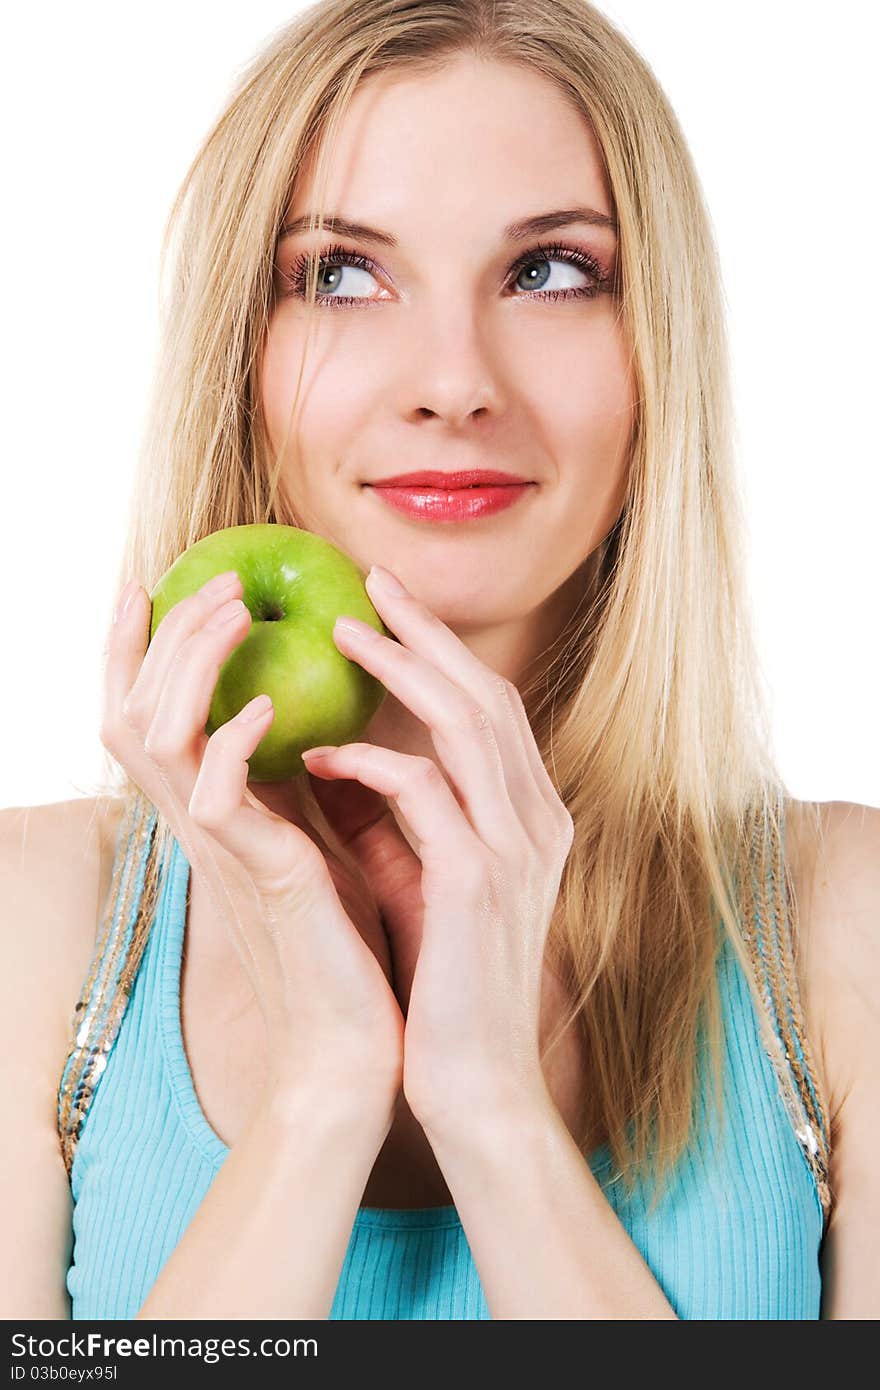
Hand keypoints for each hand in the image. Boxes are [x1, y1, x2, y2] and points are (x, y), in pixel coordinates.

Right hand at [100, 571, 403, 1108]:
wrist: (355, 1045)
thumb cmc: (342, 944)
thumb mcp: (313, 842)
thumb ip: (295, 784)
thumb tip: (312, 715)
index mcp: (211, 814)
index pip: (146, 716)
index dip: (138, 649)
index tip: (156, 582)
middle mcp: (199, 827)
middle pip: (130, 709)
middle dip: (162, 634)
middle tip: (216, 579)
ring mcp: (221, 852)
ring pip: (154, 735)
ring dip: (190, 663)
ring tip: (236, 612)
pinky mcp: (258, 878)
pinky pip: (212, 798)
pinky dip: (232, 740)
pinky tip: (273, 705)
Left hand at [300, 565, 574, 1131]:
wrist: (475, 1081)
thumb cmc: (441, 981)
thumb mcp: (420, 880)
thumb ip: (393, 816)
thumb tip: (335, 750)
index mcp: (531, 818)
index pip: (492, 708)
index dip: (444, 650)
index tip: (392, 608)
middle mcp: (538, 821)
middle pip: (487, 695)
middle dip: (428, 632)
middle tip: (370, 582)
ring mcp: (516, 849)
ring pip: (467, 723)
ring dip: (403, 669)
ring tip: (342, 633)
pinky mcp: (478, 882)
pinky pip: (425, 791)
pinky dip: (373, 761)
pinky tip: (323, 752)